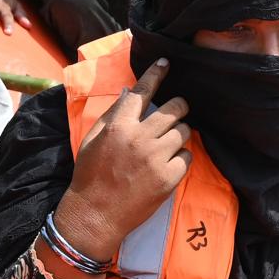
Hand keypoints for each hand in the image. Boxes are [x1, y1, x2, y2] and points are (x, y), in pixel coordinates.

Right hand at [55, 57, 191, 256]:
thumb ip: (112, 115)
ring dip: (179, 134)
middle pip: (175, 108)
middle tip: (175, 112)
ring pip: (185, 131)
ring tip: (166, 144)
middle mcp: (140, 138)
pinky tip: (168, 164)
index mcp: (118, 127)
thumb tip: (129, 92)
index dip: (155, 75)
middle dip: (179, 106)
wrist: (95, 214)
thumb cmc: (90, 175)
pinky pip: (188, 156)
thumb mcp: (92, 140)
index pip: (142, 92)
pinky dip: (181, 158)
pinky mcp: (170, 177)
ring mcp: (157, 158)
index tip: (165, 63)